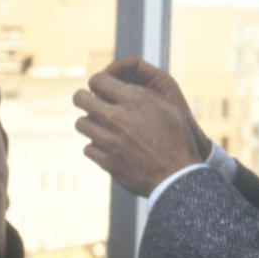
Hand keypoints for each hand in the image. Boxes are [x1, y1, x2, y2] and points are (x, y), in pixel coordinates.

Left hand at [73, 60, 202, 196]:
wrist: (177, 177)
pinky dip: (96, 147)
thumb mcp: (168, 108)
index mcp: (133, 100)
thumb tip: (124, 87)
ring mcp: (109, 140)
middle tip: (92, 103)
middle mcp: (117, 118)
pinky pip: (88, 148)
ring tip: (101, 127)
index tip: (99, 88)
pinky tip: (107, 147)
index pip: (98, 80)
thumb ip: (144, 94)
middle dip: (84, 98)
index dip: (97, 82)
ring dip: (89, 123)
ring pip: (81, 123)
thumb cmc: (178, 140)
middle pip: (80, 99)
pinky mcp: (106, 161)